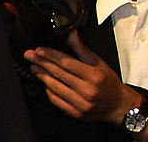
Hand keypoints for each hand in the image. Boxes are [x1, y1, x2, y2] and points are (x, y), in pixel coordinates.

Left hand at [24, 32, 140, 124]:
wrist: (118, 106)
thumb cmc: (107, 82)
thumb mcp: (98, 62)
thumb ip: (81, 48)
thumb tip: (70, 33)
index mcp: (94, 76)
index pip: (67, 63)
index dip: (51, 56)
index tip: (39, 50)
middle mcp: (88, 91)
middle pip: (59, 74)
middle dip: (41, 63)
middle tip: (29, 56)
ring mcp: (82, 104)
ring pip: (55, 87)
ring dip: (42, 76)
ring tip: (34, 68)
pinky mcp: (76, 114)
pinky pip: (57, 101)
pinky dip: (49, 91)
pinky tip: (45, 83)